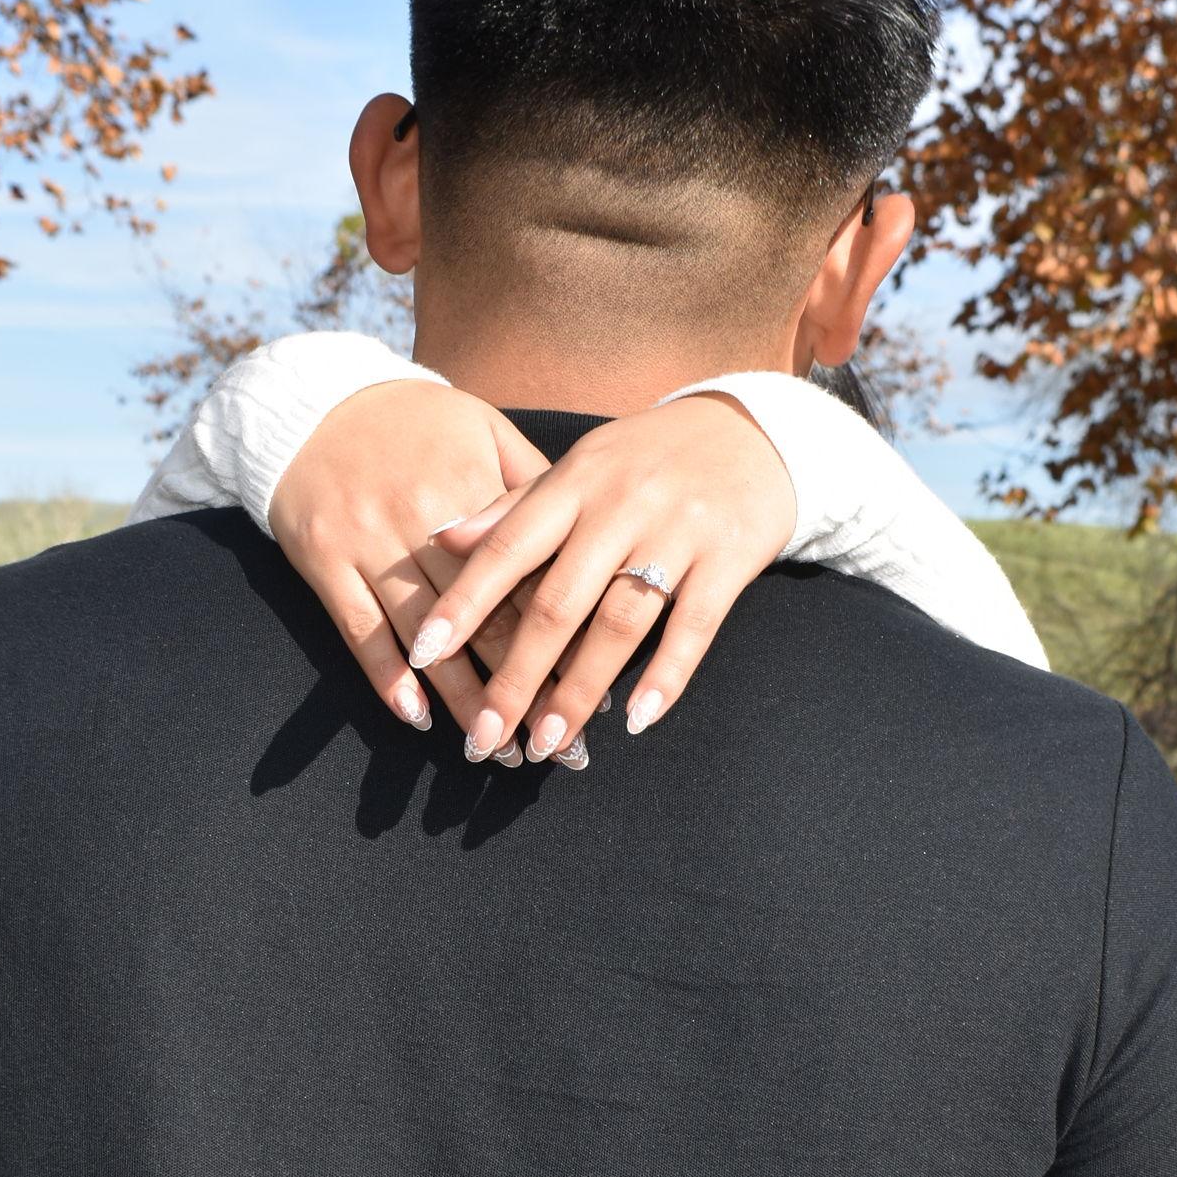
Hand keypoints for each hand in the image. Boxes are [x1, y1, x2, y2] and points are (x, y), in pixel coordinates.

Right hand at [268, 378, 549, 756]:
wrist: (310, 400)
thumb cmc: (414, 420)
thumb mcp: (482, 428)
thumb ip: (532, 482)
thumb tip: (586, 540)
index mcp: (472, 487)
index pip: (530, 576)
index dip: (564, 637)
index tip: (593, 687)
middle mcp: (424, 522)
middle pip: (486, 618)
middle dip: (522, 686)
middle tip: (554, 742)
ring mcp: (371, 545)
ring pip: (428, 637)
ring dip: (463, 699)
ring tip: (496, 749)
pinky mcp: (325, 563)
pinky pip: (360, 631)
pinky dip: (388, 677)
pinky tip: (418, 718)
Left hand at [413, 392, 796, 762]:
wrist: (752, 433)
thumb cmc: (646, 460)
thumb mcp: (577, 469)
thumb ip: (511, 508)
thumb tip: (439, 539)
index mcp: (573, 484)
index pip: (506, 548)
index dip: (463, 602)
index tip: (424, 653)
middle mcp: (620, 507)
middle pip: (557, 602)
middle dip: (516, 676)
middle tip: (485, 736)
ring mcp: (676, 533)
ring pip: (619, 623)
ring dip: (580, 690)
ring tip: (549, 742)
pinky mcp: (728, 559)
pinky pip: (694, 627)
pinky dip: (666, 676)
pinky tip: (636, 720)